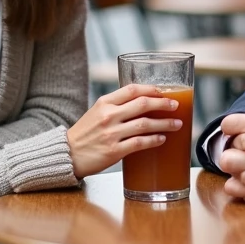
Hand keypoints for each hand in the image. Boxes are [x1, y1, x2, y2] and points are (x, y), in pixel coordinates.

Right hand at [67, 84, 183, 179]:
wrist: (68, 154)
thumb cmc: (85, 133)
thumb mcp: (96, 112)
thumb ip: (116, 106)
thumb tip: (143, 102)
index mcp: (104, 103)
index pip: (131, 90)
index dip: (150, 89)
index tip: (163, 92)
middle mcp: (108, 116)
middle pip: (142, 104)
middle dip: (163, 104)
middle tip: (175, 106)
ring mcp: (111, 134)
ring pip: (144, 124)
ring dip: (164, 124)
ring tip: (176, 124)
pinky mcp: (113, 151)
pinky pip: (139, 143)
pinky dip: (153, 140)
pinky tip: (161, 139)